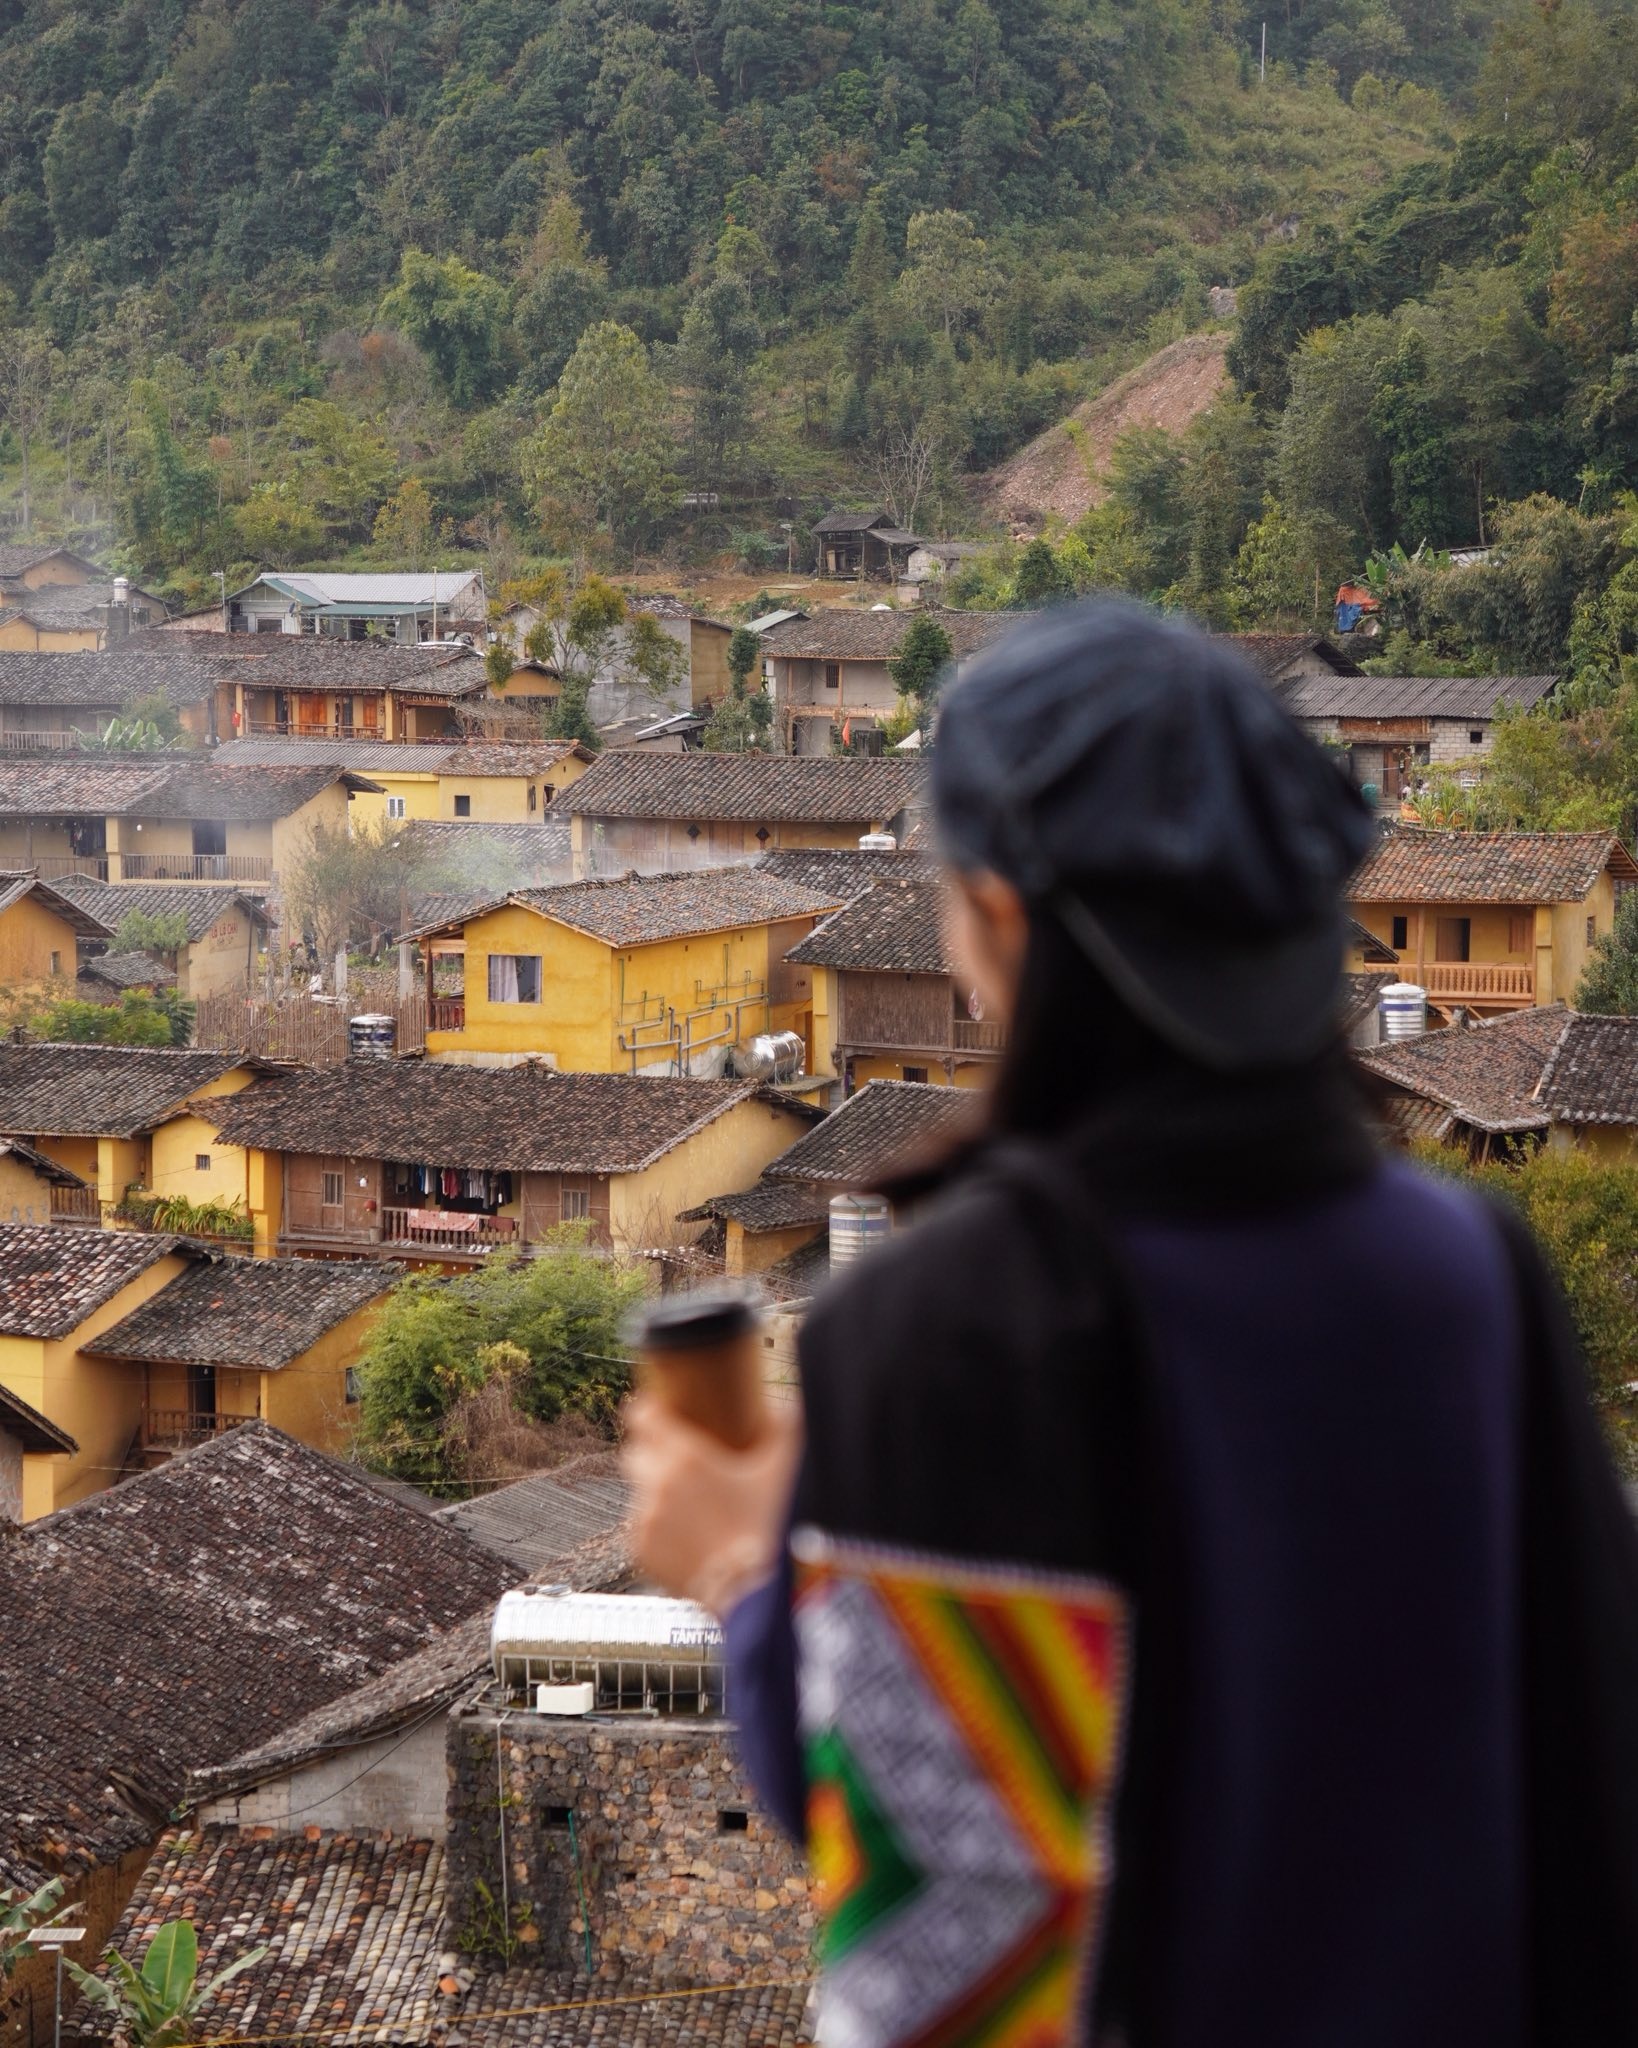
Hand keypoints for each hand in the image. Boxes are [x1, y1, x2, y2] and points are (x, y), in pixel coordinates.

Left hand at [621, 1391, 803, 1616]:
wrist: (756, 1596)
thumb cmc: (774, 1526)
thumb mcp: (787, 1467)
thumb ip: (786, 1424)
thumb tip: (783, 1404)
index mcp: (685, 1456)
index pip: (643, 1416)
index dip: (650, 1411)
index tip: (661, 1411)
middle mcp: (656, 1485)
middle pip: (634, 1453)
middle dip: (651, 1452)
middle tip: (679, 1459)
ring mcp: (645, 1522)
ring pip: (638, 1493)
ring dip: (656, 1493)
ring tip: (690, 1505)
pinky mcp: (642, 1554)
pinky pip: (642, 1528)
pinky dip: (658, 1526)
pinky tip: (687, 1534)